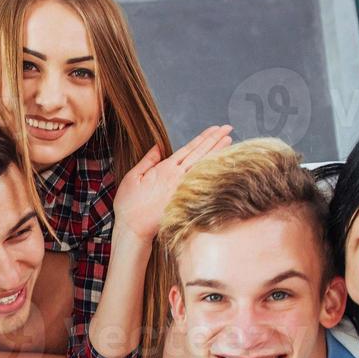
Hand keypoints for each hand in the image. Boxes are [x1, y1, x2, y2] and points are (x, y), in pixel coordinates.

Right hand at [112, 124, 232, 240]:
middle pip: (201, 154)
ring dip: (218, 153)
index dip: (204, 138)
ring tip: (229, 140)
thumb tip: (158, 146)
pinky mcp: (187, 202)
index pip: (189, 149)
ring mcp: (184, 190)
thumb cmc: (129, 204)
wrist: (133, 229)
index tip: (216, 129)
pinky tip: (221, 166)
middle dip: (216, 140)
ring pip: (205, 167)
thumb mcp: (132, 177)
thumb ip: (148, 161)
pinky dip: (213, 173)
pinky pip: (204, 184)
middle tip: (228, 128)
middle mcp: (178, 178)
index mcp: (165, 169)